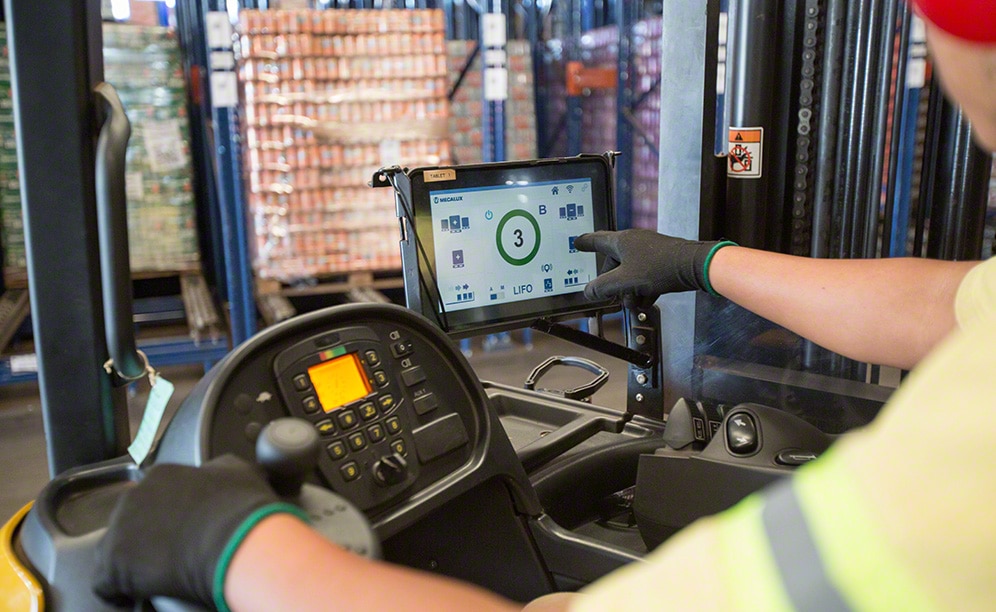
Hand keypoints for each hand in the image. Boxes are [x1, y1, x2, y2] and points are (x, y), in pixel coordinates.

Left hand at [93, 455, 303, 607]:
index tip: (184, 531)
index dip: (169, 517)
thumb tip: (215, 474)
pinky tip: (137, 597)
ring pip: (114, 550)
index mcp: (162, 475)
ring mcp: (119, 530)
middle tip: (174, 554)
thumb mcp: (239, 472)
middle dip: (148, 537)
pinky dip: (119, 591)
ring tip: (158, 577)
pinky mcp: (113, 565)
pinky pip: (104, 583)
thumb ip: (218, 471)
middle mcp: (134, 496)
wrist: (236, 540)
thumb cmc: (243, 508)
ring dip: (132, 562)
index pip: (154, 496)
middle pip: (131, 521)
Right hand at [574, 229, 729, 303]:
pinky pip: (645, 274)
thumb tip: (589, 292)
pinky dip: (643, 288)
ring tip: (634, 302)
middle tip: (613, 296)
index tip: (577, 242)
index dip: (584, 243)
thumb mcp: (625, 282)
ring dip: (629, 289)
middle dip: (613, 283)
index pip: (596, 240)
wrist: (694, 266)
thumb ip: (603, 288)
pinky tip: (647, 300)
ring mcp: (649, 249)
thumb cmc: (662, 267)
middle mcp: (634, 242)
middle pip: (614, 263)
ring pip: (630, 271)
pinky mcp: (662, 258)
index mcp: (621, 241)